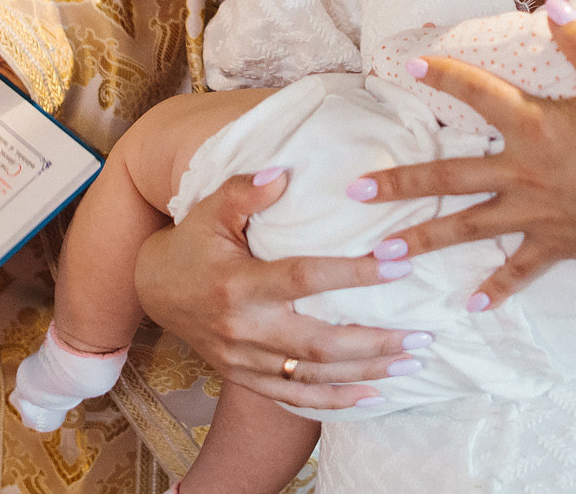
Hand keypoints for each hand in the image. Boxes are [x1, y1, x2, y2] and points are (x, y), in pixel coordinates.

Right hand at [133, 168, 416, 409]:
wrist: (153, 289)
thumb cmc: (191, 243)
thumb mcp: (210, 209)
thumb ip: (245, 191)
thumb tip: (283, 173)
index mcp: (239, 284)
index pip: (304, 278)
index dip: (352, 272)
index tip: (398, 263)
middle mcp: (244, 329)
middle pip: (318, 345)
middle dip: (374, 343)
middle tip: (422, 336)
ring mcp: (244, 360)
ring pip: (312, 377)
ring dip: (365, 374)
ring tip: (411, 365)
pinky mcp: (245, 377)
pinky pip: (293, 398)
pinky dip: (334, 401)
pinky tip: (372, 396)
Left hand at [366, 0, 575, 307]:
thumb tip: (552, 5)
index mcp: (533, 127)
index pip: (477, 94)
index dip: (443, 77)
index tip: (407, 67)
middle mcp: (522, 172)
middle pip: (449, 176)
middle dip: (399, 182)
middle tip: (355, 192)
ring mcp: (536, 214)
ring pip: (468, 227)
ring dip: (424, 239)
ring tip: (383, 253)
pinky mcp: (557, 245)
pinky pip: (520, 270)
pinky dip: (497, 288)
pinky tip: (471, 305)